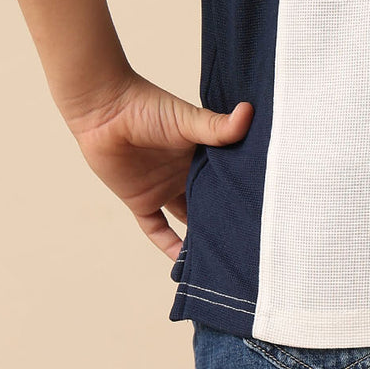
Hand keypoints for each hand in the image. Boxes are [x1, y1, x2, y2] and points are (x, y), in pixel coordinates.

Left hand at [61, 71, 253, 260]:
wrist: (104, 110)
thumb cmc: (147, 106)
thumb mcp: (187, 119)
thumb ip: (216, 125)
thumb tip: (250, 112)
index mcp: (202, 152)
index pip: (227, 178)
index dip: (243, 192)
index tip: (265, 212)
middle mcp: (186, 172)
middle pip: (210, 201)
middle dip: (225, 219)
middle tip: (249, 243)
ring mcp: (164, 188)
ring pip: (186, 218)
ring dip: (199, 236)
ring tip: (222, 257)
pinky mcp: (141, 201)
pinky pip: (156, 229)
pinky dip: (169, 245)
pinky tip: (183, 262)